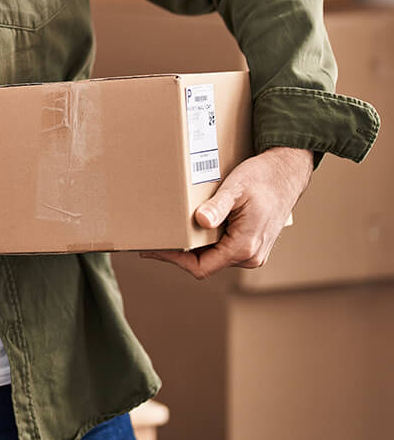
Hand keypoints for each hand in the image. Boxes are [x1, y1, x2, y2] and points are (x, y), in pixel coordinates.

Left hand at [140, 146, 312, 279]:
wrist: (288, 172)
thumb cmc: (262, 177)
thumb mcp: (236, 188)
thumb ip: (218, 207)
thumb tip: (201, 221)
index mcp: (244, 247)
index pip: (200, 266)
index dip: (173, 259)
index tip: (151, 248)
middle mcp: (251, 256)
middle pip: (204, 264)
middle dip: (177, 253)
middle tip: (152, 239)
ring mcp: (253, 252)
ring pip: (213, 257)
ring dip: (191, 247)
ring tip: (166, 233)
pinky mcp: (252, 244)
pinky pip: (222, 249)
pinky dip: (204, 242)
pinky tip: (189, 228)